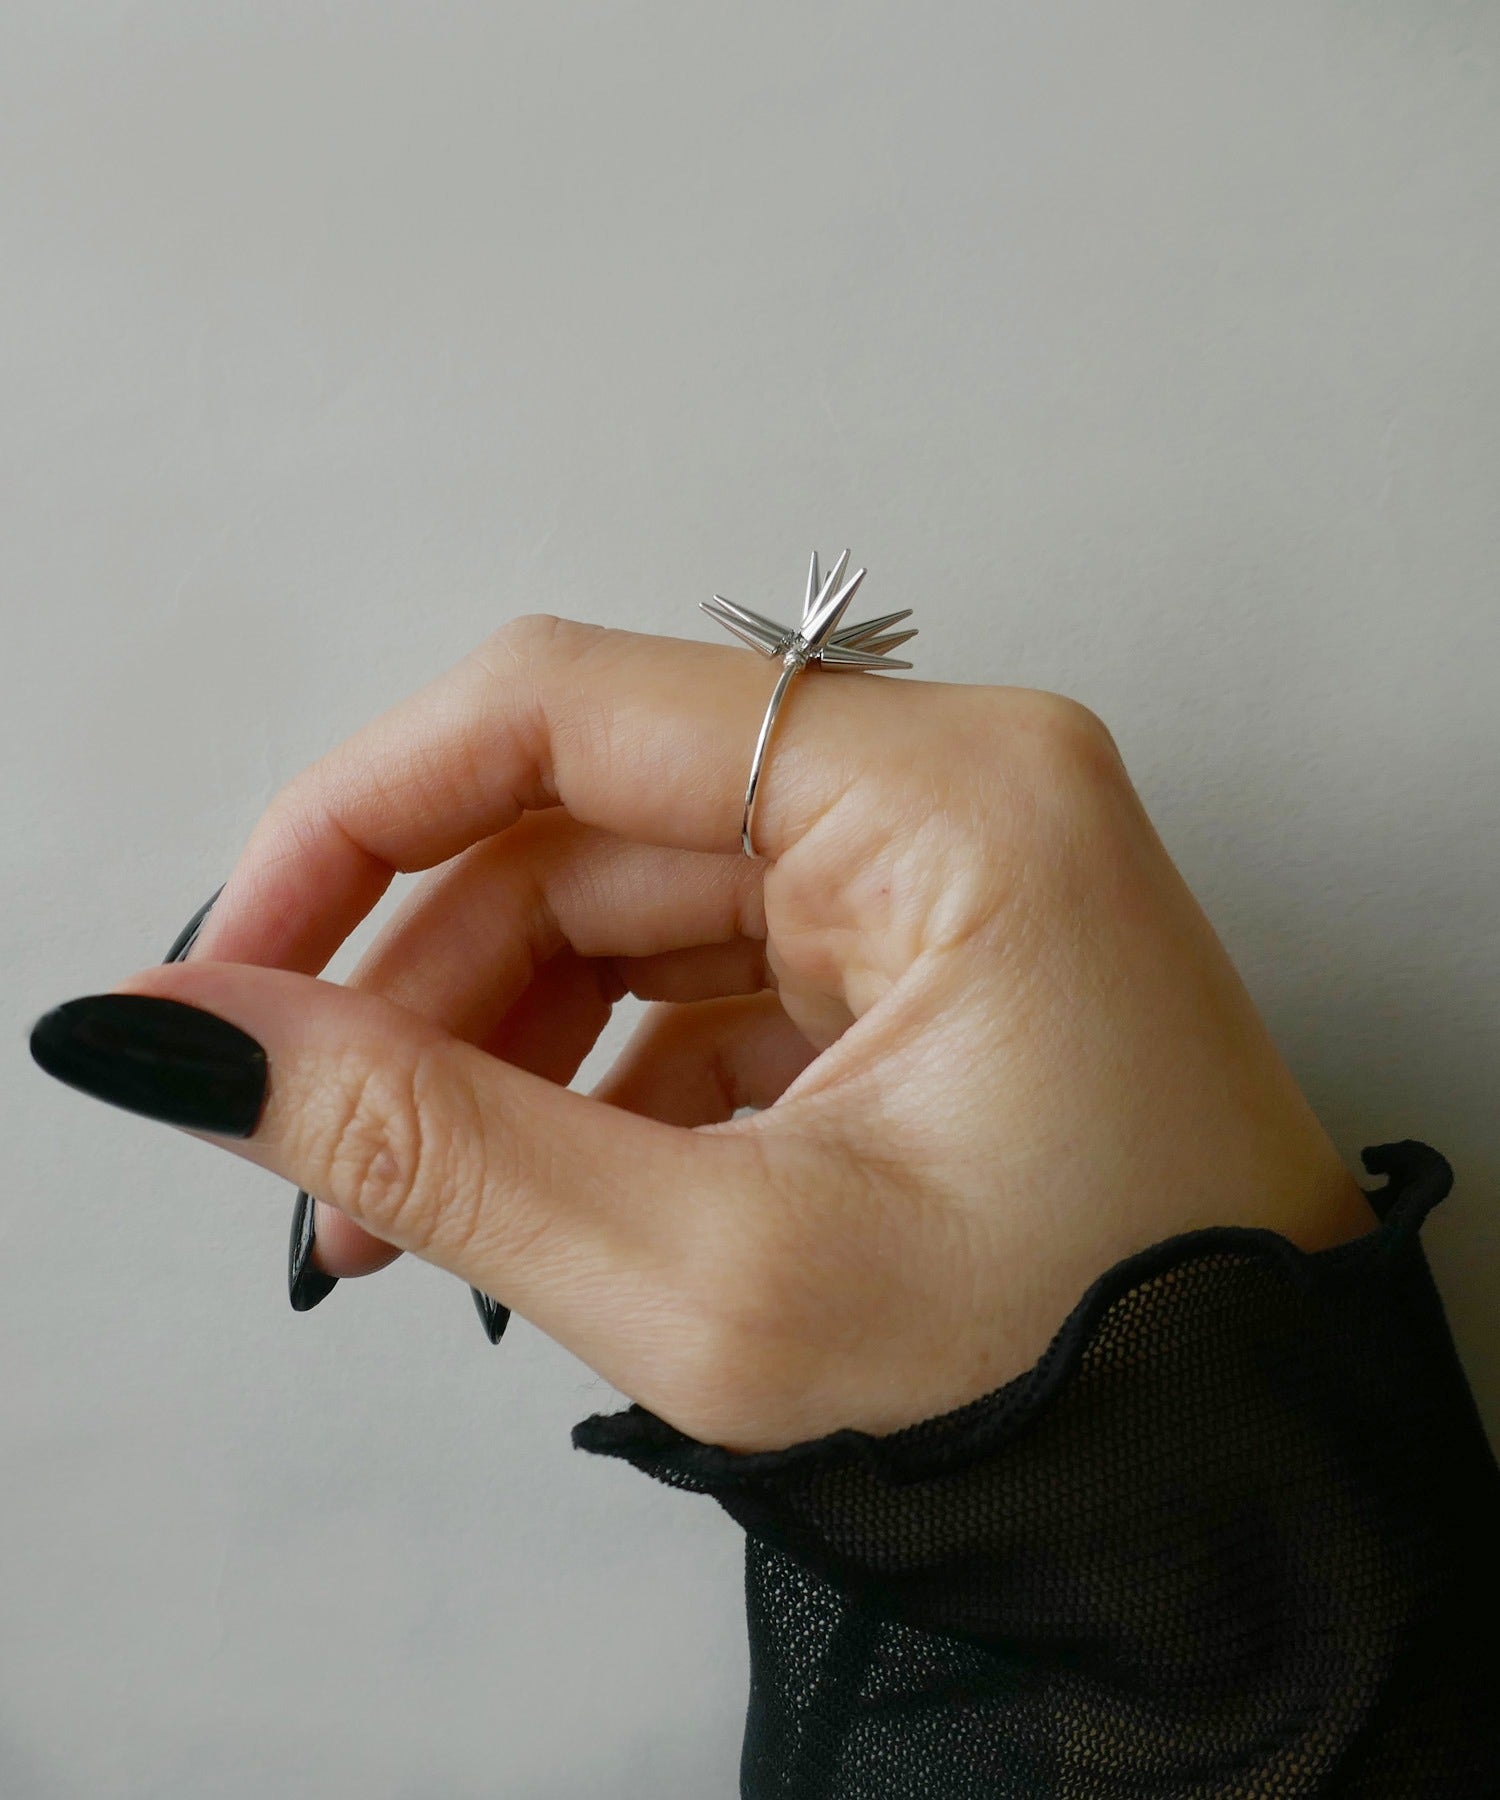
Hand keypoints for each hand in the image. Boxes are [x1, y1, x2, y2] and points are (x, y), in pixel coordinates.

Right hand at [64, 614, 1374, 1452]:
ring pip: (628, 901)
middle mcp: (949, 791)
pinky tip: (532, 1188)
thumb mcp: (721, 1280)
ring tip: (397, 1210)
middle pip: (588, 814)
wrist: (1254, 1488)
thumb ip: (432, 1143)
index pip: (566, 705)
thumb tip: (184, 1041)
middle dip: (420, 980)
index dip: (358, 815)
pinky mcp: (916, 959)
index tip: (237, 963)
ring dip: (490, 1041)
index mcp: (948, 797)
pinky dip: (592, 1072)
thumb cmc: (1074, 1387)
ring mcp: (936, 874)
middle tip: (311, 1148)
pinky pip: (701, 973)